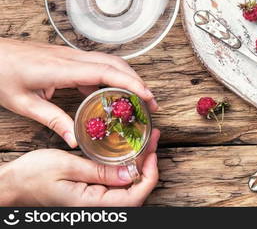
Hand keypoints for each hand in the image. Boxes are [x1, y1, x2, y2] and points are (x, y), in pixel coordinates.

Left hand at [0, 38, 157, 147]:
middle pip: (115, 64)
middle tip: (150, 102)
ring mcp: (71, 56)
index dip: (129, 82)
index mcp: (61, 69)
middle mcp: (71, 58)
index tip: (146, 95)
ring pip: (109, 62)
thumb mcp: (24, 103)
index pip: (105, 72)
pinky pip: (98, 65)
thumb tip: (75, 140)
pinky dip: (112, 77)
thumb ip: (53, 120)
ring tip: (138, 98)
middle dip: (137, 81)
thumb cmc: (1, 74)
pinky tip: (111, 94)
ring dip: (127, 77)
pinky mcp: (69, 58)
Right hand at [0, 129, 159, 206]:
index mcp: (93, 205)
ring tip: (147, 142)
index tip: (152, 151)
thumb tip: (131, 173)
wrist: (12, 185)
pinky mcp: (92, 197)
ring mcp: (95, 204)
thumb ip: (100, 172)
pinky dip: (128, 168)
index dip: (150, 174)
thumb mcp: (67, 166)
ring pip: (129, 188)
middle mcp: (98, 208)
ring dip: (141, 165)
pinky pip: (117, 186)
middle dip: (149, 165)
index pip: (135, 196)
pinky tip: (131, 153)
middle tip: (153, 138)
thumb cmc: (32, 176)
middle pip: (136, 191)